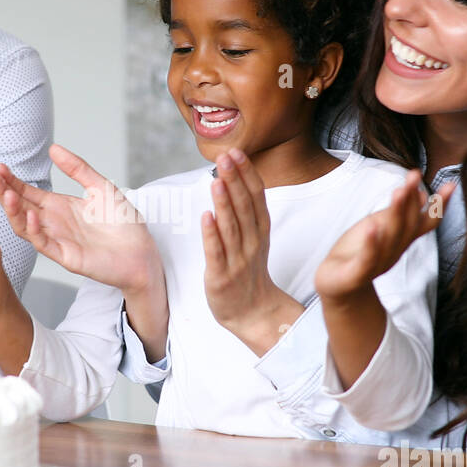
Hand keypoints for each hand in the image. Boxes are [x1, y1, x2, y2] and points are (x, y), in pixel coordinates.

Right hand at [0, 143, 162, 293]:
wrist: (142, 252)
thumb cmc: (124, 223)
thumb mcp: (101, 187)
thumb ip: (78, 169)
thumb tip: (53, 148)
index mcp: (60, 207)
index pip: (28, 193)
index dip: (12, 181)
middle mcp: (53, 223)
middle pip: (20, 207)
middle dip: (4, 191)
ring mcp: (57, 240)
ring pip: (25, 226)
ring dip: (13, 210)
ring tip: (6, 193)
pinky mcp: (66, 256)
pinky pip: (43, 244)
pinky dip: (34, 230)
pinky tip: (30, 214)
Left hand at [201, 149, 299, 349]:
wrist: (254, 313)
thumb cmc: (248, 272)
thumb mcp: (254, 237)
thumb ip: (245, 211)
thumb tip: (232, 178)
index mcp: (260, 231)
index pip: (256, 196)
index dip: (247, 174)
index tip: (237, 152)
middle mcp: (252, 242)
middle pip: (244, 207)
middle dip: (235, 180)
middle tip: (226, 157)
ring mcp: (237, 260)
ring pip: (231, 227)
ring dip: (225, 203)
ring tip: (217, 180)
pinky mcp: (221, 277)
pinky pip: (217, 253)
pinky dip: (212, 234)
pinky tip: (206, 216)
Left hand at [315, 170, 454, 302]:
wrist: (337, 287)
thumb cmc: (358, 253)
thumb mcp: (381, 228)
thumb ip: (401, 214)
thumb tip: (423, 194)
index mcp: (402, 240)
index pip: (426, 222)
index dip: (439, 205)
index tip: (451, 184)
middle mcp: (394, 251)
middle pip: (408, 224)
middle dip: (411, 199)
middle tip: (414, 175)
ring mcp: (377, 263)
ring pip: (390, 237)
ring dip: (396, 213)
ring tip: (398, 191)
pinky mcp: (357, 274)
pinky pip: (367, 258)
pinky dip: (372, 243)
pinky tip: (373, 226)